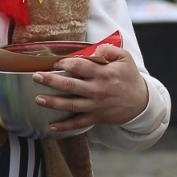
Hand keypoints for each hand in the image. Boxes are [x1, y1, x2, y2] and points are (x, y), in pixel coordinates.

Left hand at [32, 43, 148, 132]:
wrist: (141, 103)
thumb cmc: (130, 78)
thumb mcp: (125, 58)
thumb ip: (109, 50)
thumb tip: (94, 49)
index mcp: (103, 73)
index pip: (80, 66)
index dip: (65, 63)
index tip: (56, 62)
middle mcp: (97, 90)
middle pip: (70, 84)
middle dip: (51, 81)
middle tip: (36, 77)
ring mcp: (95, 105)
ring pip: (71, 105)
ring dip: (53, 102)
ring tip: (38, 99)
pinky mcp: (96, 117)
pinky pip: (78, 123)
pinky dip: (65, 127)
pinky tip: (51, 126)